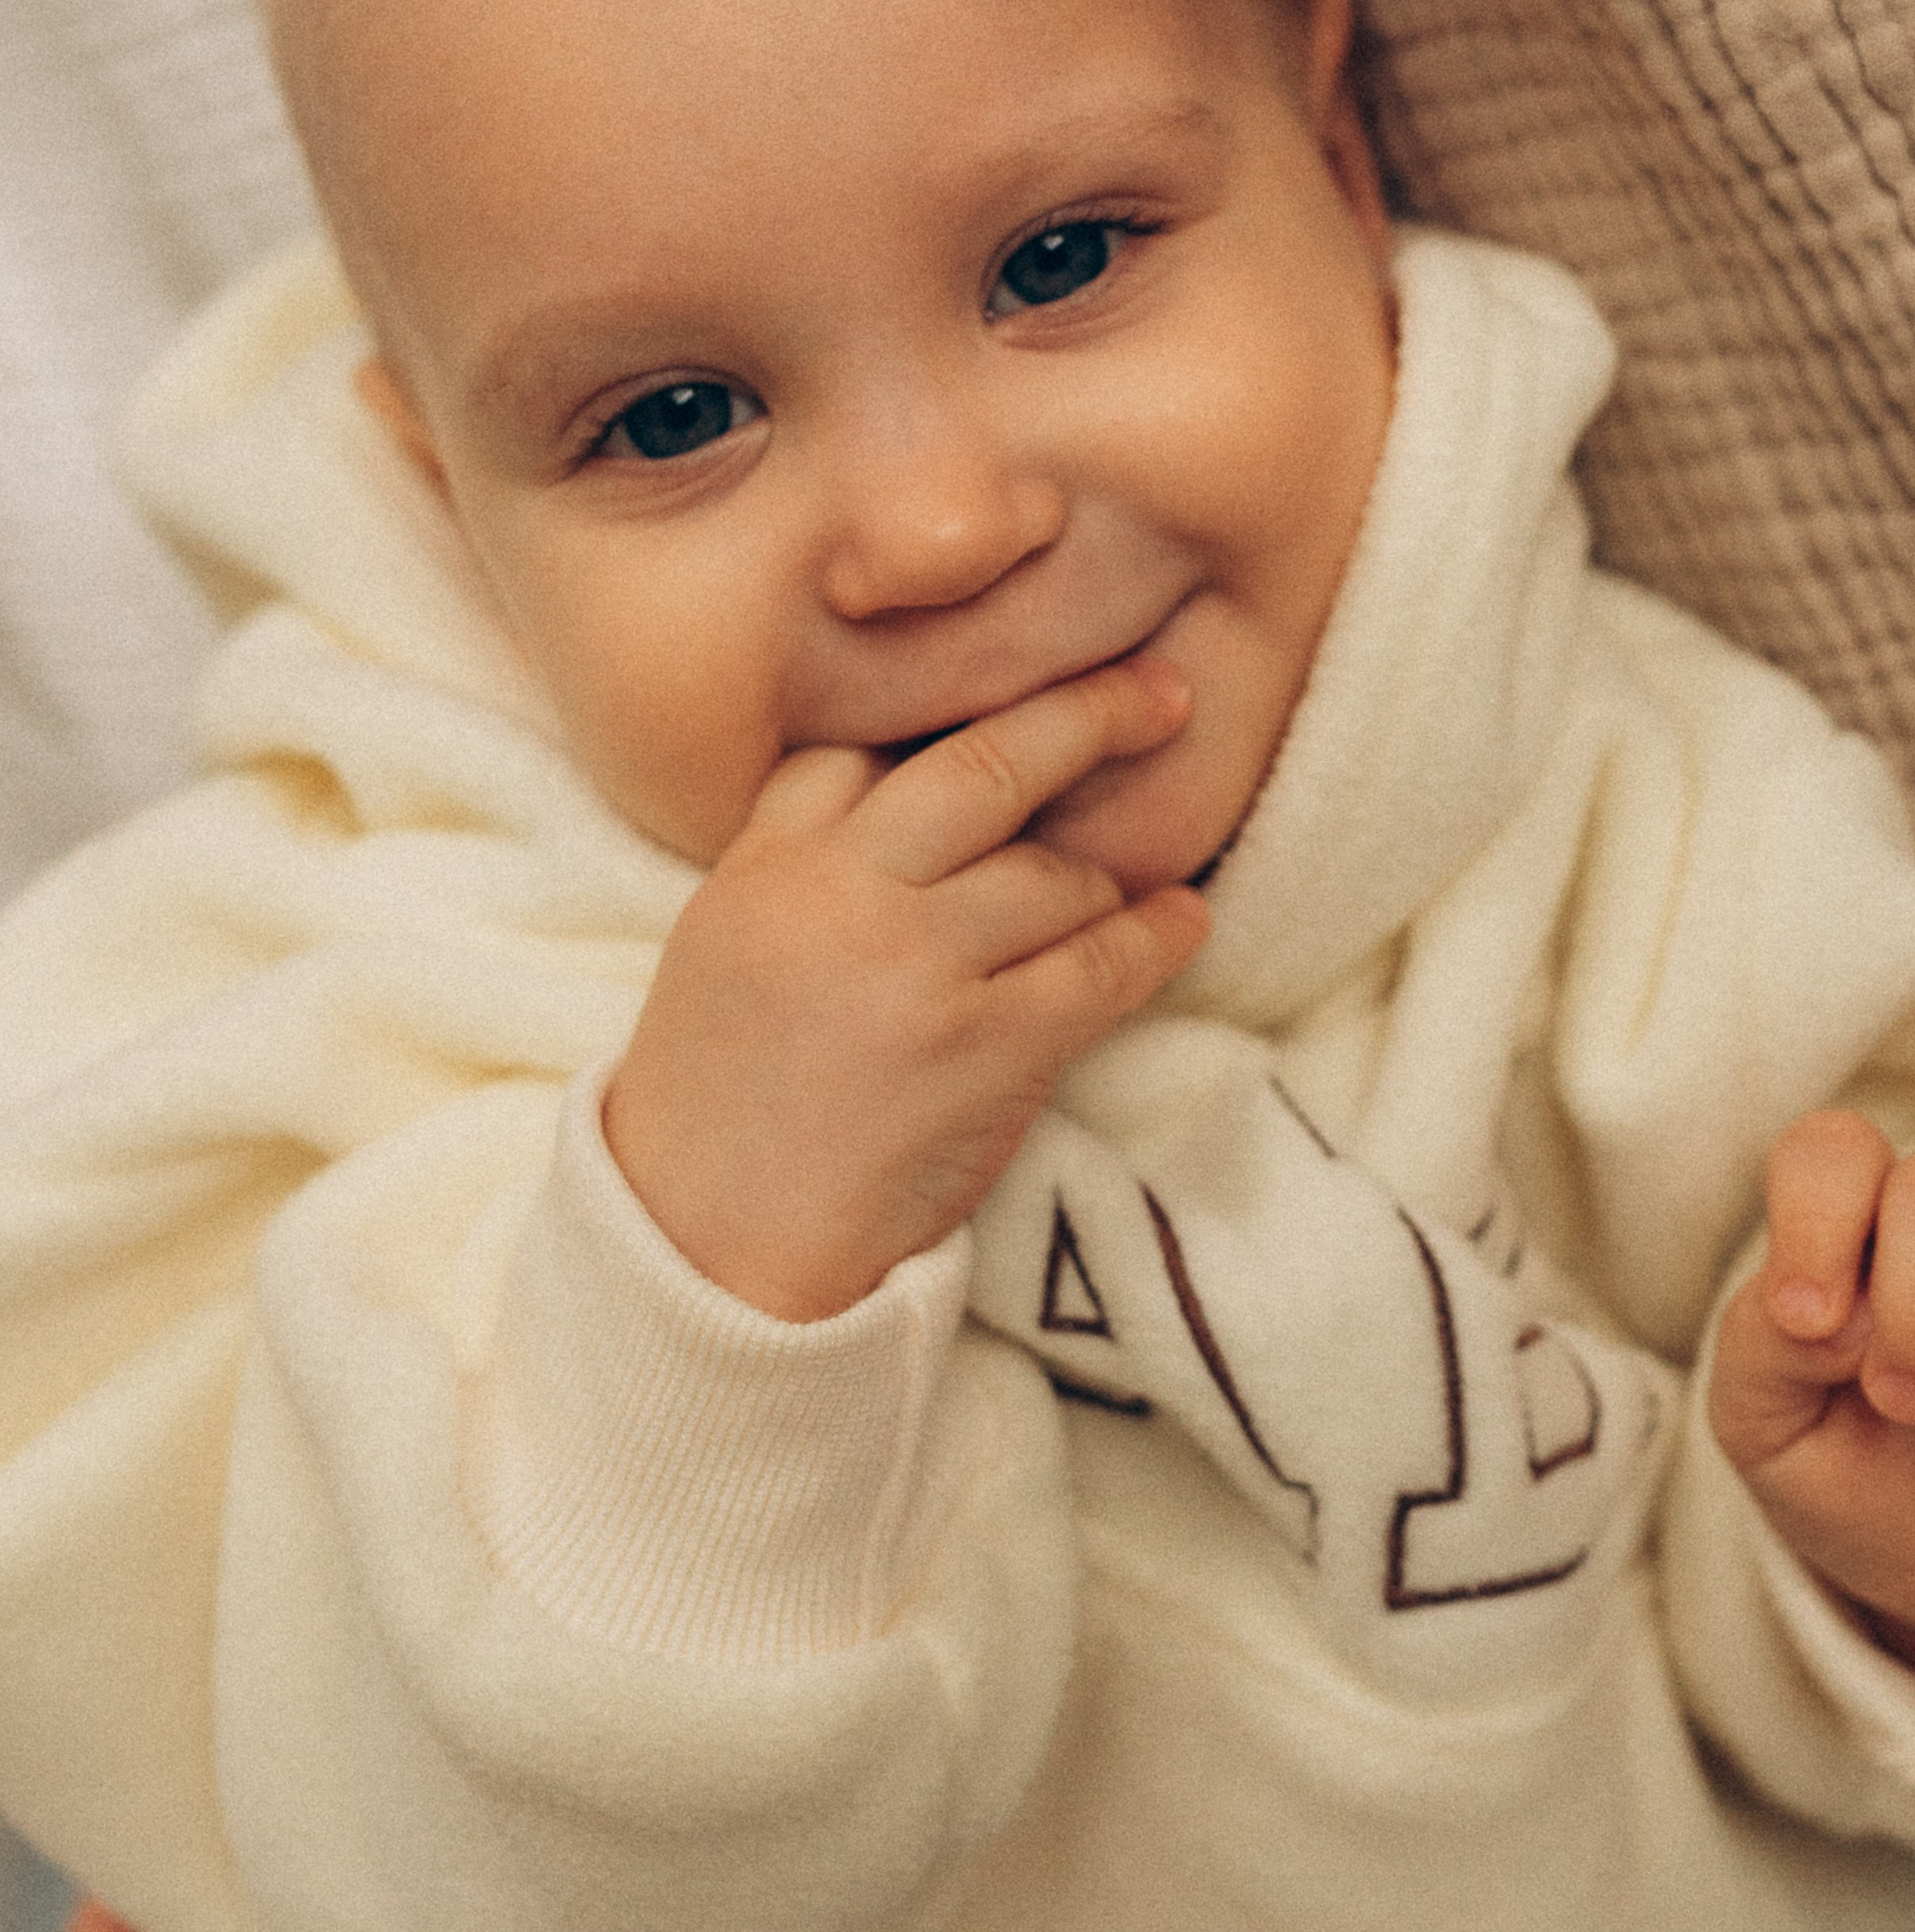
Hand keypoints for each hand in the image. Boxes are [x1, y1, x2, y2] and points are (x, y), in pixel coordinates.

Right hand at [604, 650, 1209, 1317]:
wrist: (712, 1247)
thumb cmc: (724, 1094)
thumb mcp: (724, 937)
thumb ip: (800, 843)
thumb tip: (907, 760)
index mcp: (765, 864)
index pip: (867, 745)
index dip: (958, 713)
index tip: (1032, 685)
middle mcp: (840, 897)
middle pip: (983, 769)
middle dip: (1086, 717)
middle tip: (1162, 689)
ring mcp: (917, 970)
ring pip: (1054, 874)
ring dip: (1102, 880)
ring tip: (1126, 888)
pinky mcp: (986, 1050)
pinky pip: (1099, 970)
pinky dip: (1155, 939)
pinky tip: (1186, 919)